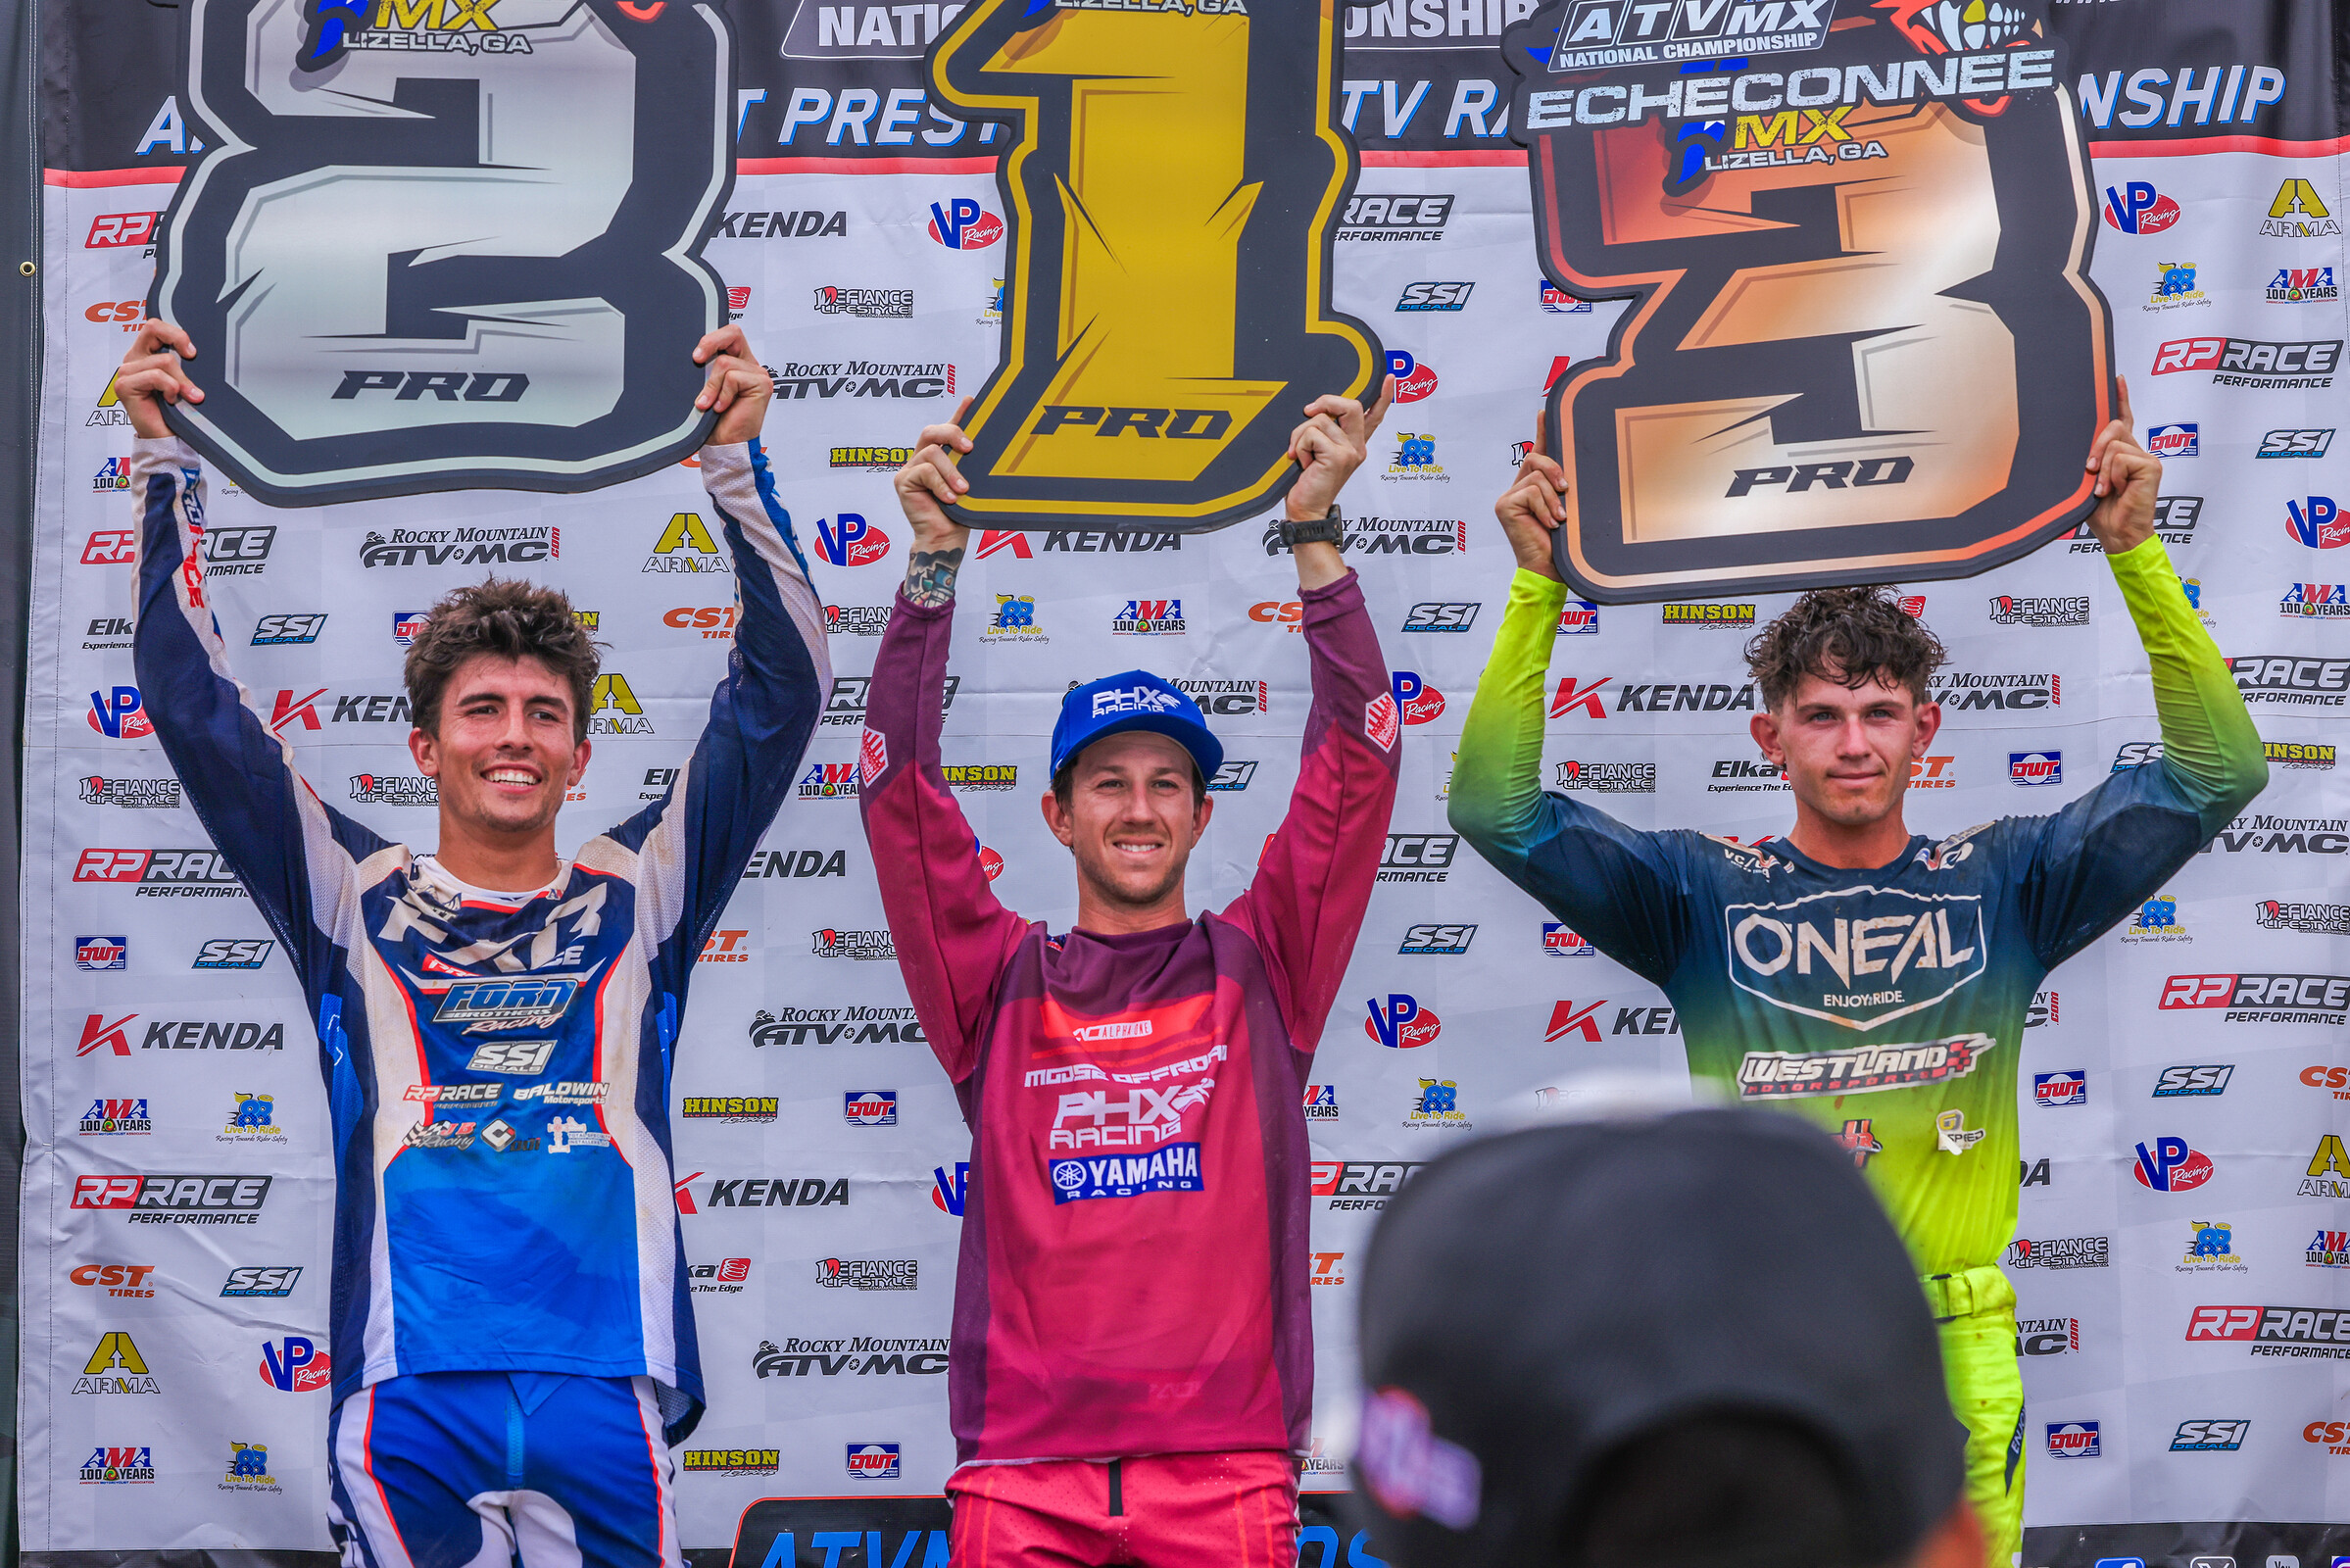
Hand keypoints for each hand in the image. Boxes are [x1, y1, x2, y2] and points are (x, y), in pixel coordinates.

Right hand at [115, 321, 202, 439]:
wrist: (168, 437)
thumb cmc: (177, 410)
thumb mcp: (183, 379)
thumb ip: (182, 362)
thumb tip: (195, 350)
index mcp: (145, 354)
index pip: (154, 326)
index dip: (175, 332)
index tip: (192, 351)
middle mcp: (134, 359)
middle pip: (152, 328)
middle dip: (178, 339)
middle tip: (192, 356)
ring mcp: (127, 372)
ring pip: (163, 360)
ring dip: (182, 380)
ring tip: (186, 395)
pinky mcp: (125, 385)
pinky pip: (156, 376)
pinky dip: (171, 388)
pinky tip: (170, 400)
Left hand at [693, 325, 770, 446]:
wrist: (725, 444)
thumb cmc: (715, 421)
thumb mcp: (705, 388)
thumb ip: (706, 370)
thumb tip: (695, 356)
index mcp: (737, 363)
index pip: (728, 335)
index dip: (711, 338)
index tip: (696, 356)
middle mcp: (749, 366)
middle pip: (733, 334)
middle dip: (711, 343)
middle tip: (698, 359)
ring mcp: (758, 374)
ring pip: (725, 363)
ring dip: (711, 386)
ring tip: (710, 403)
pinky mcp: (762, 384)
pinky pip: (733, 378)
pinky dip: (722, 393)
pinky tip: (723, 407)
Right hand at [894, 396, 974, 555]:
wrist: (945, 539)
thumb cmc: (960, 515)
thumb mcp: (971, 483)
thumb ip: (971, 463)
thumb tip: (987, 446)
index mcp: (939, 458)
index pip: (947, 429)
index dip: (958, 413)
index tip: (971, 400)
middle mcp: (922, 459)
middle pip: (931, 431)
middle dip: (952, 433)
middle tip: (970, 448)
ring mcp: (910, 469)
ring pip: (931, 453)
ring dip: (951, 471)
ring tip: (963, 490)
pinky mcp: (903, 481)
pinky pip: (924, 471)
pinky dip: (940, 484)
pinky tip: (949, 498)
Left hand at [1284, 376, 1394, 521]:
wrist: (1306, 510)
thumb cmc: (1309, 483)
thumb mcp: (1318, 452)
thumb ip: (1324, 433)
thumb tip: (1315, 410)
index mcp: (1355, 444)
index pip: (1373, 416)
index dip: (1383, 396)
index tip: (1390, 378)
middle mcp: (1357, 447)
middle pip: (1351, 406)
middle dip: (1326, 402)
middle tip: (1308, 411)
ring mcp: (1350, 452)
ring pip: (1321, 420)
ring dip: (1300, 435)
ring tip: (1300, 454)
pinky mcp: (1338, 457)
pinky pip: (1312, 434)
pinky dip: (1299, 446)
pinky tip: (1302, 462)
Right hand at [1495, 418, 1566, 580]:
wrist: (1547, 568)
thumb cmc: (1560, 544)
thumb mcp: (1566, 507)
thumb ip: (1563, 488)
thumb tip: (1572, 474)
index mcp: (1533, 487)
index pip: (1538, 454)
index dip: (1542, 431)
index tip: (1545, 411)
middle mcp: (1518, 489)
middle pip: (1537, 458)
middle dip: (1554, 470)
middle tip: (1566, 490)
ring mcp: (1509, 497)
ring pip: (1537, 478)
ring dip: (1552, 500)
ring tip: (1558, 520)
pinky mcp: (1505, 505)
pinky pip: (1531, 492)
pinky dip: (1544, 508)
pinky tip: (1547, 524)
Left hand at [2081, 376, 2156, 555]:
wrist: (2117, 534)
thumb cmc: (2101, 512)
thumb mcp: (2087, 480)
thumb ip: (2089, 460)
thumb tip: (2080, 446)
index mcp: (2122, 453)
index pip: (2124, 419)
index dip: (2120, 398)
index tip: (2116, 378)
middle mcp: (2137, 452)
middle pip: (2113, 426)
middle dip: (2096, 446)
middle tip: (2089, 470)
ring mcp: (2146, 458)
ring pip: (2114, 444)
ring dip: (2102, 470)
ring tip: (2104, 489)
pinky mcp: (2151, 466)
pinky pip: (2121, 459)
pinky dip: (2113, 476)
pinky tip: (2118, 490)